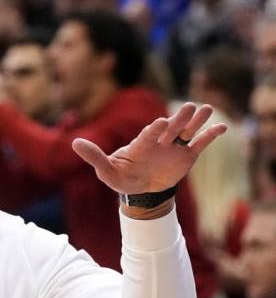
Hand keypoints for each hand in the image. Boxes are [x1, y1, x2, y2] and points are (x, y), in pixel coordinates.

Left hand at [72, 103, 226, 194]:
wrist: (139, 190)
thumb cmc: (121, 177)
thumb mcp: (106, 170)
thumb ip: (94, 156)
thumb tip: (74, 143)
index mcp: (141, 143)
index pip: (148, 134)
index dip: (154, 130)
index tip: (159, 124)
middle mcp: (159, 141)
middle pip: (171, 127)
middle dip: (179, 119)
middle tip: (189, 107)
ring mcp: (174, 147)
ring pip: (187, 131)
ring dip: (196, 121)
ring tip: (207, 109)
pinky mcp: (186, 156)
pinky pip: (199, 144)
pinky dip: (210, 136)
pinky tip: (223, 128)